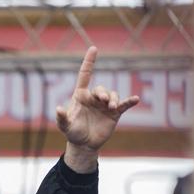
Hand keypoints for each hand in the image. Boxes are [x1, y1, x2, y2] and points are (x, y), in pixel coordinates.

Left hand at [57, 46, 139, 171]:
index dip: (89, 62)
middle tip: (103, 101)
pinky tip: (135, 100)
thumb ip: (62, 117)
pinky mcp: (115, 114)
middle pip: (101, 89)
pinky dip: (130, 101)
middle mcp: (94, 98)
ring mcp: (105, 105)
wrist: (84, 145)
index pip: (85, 75)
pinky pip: (124, 104)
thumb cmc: (73, 132)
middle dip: (103, 93)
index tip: (93, 48)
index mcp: (81, 96)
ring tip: (111, 108)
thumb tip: (58, 109)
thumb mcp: (65, 126)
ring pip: (113, 95)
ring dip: (114, 99)